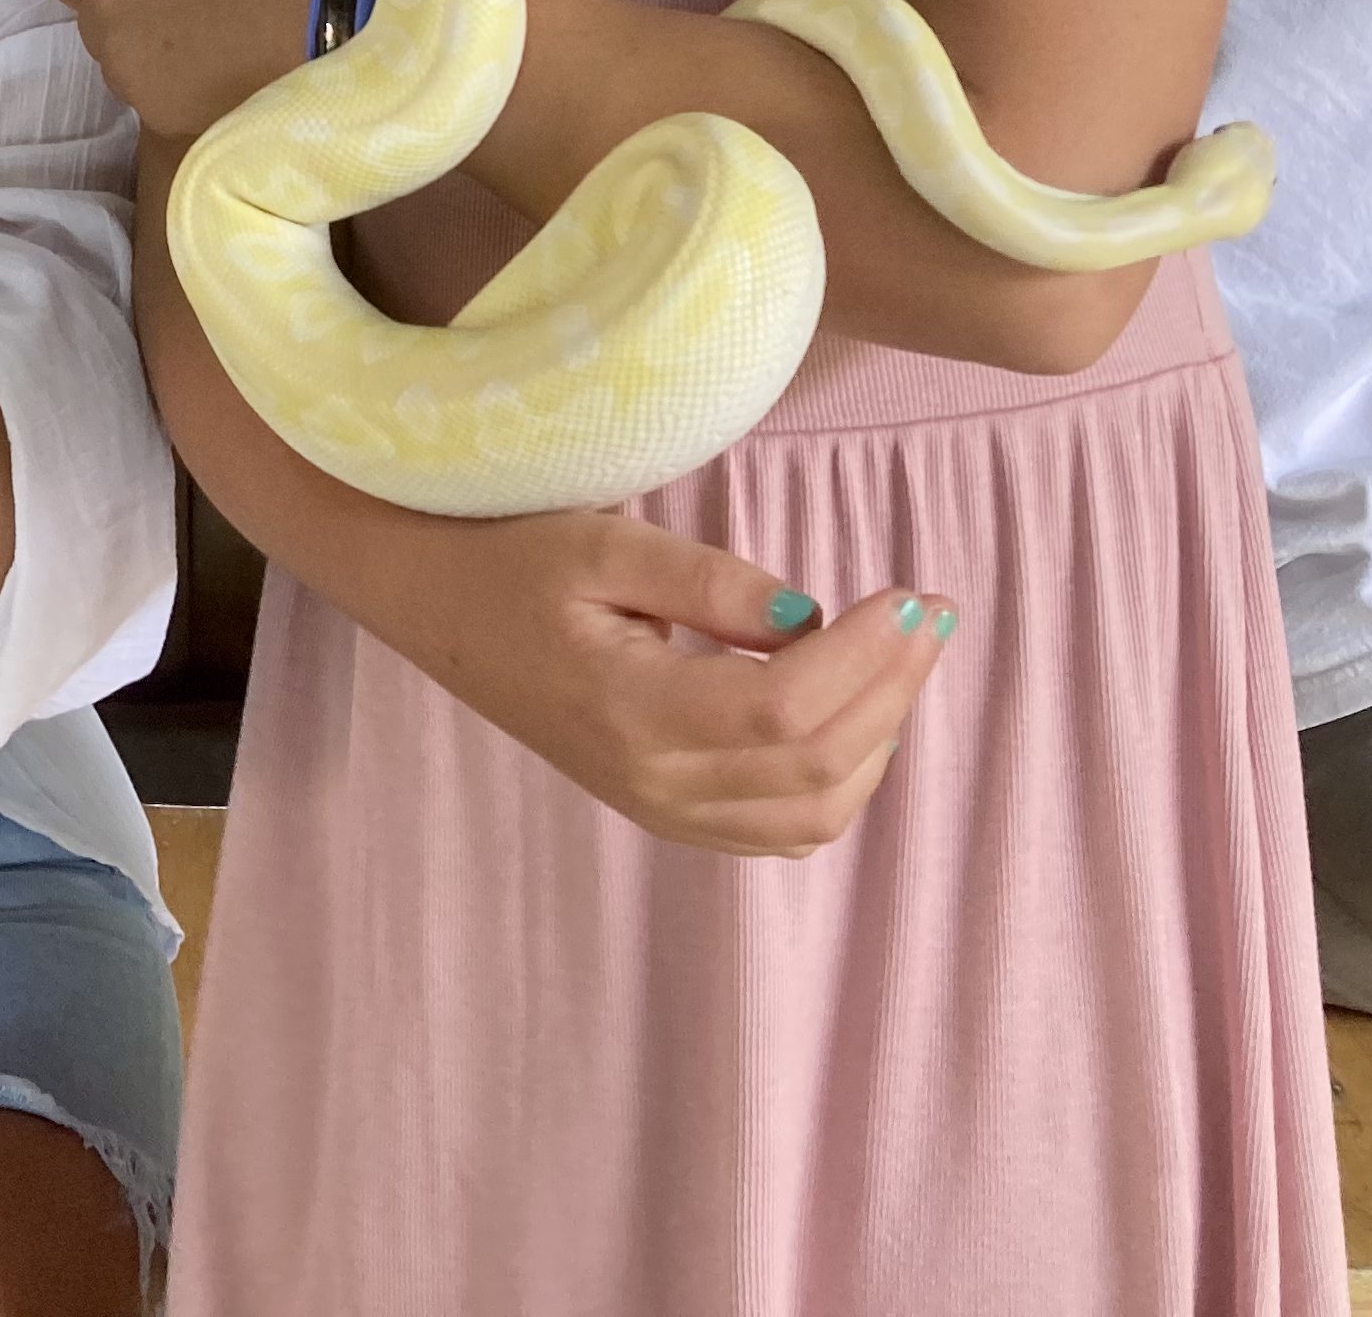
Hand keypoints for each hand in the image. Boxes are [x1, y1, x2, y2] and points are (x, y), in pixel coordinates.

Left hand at [44, 0, 341, 137]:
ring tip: (223, 53)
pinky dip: (185, 97)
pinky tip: (233, 82)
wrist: (329, 19)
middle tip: (198, 17)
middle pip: (97, 25)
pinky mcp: (157, 119)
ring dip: (158, 64)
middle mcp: (105, 15)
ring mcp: (128, 73)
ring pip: (127, 71)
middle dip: (133, 23)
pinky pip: (159, 104)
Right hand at [376, 503, 953, 855]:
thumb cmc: (514, 558)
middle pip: (813, 767)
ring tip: (905, 656)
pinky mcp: (666, 810)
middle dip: (893, 689)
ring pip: (811, 814)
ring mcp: (659, 808)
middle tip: (933, 612)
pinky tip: (857, 713)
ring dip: (879, 738)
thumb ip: (709, 580)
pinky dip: (841, 782)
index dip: (864, 659)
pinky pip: (781, 829)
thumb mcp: (604, 542)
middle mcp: (649, 781)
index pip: (783, 712)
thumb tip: (809, 618)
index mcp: (628, 711)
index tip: (908, 594)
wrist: (437, 606)